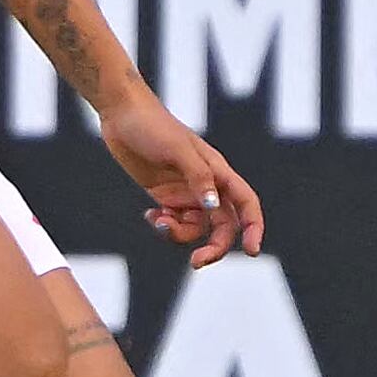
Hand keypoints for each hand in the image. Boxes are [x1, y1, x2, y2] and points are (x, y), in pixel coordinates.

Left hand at [98, 89, 263, 267]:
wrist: (122, 113)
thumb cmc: (153, 126)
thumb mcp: (177, 150)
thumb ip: (198, 177)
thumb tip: (214, 206)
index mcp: (218, 171)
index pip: (245, 204)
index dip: (254, 227)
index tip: (251, 251)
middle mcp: (206, 185)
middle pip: (223, 225)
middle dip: (214, 247)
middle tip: (197, 262)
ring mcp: (185, 192)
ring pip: (195, 228)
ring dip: (179, 234)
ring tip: (159, 221)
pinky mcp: (164, 196)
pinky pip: (173, 223)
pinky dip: (164, 226)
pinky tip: (150, 215)